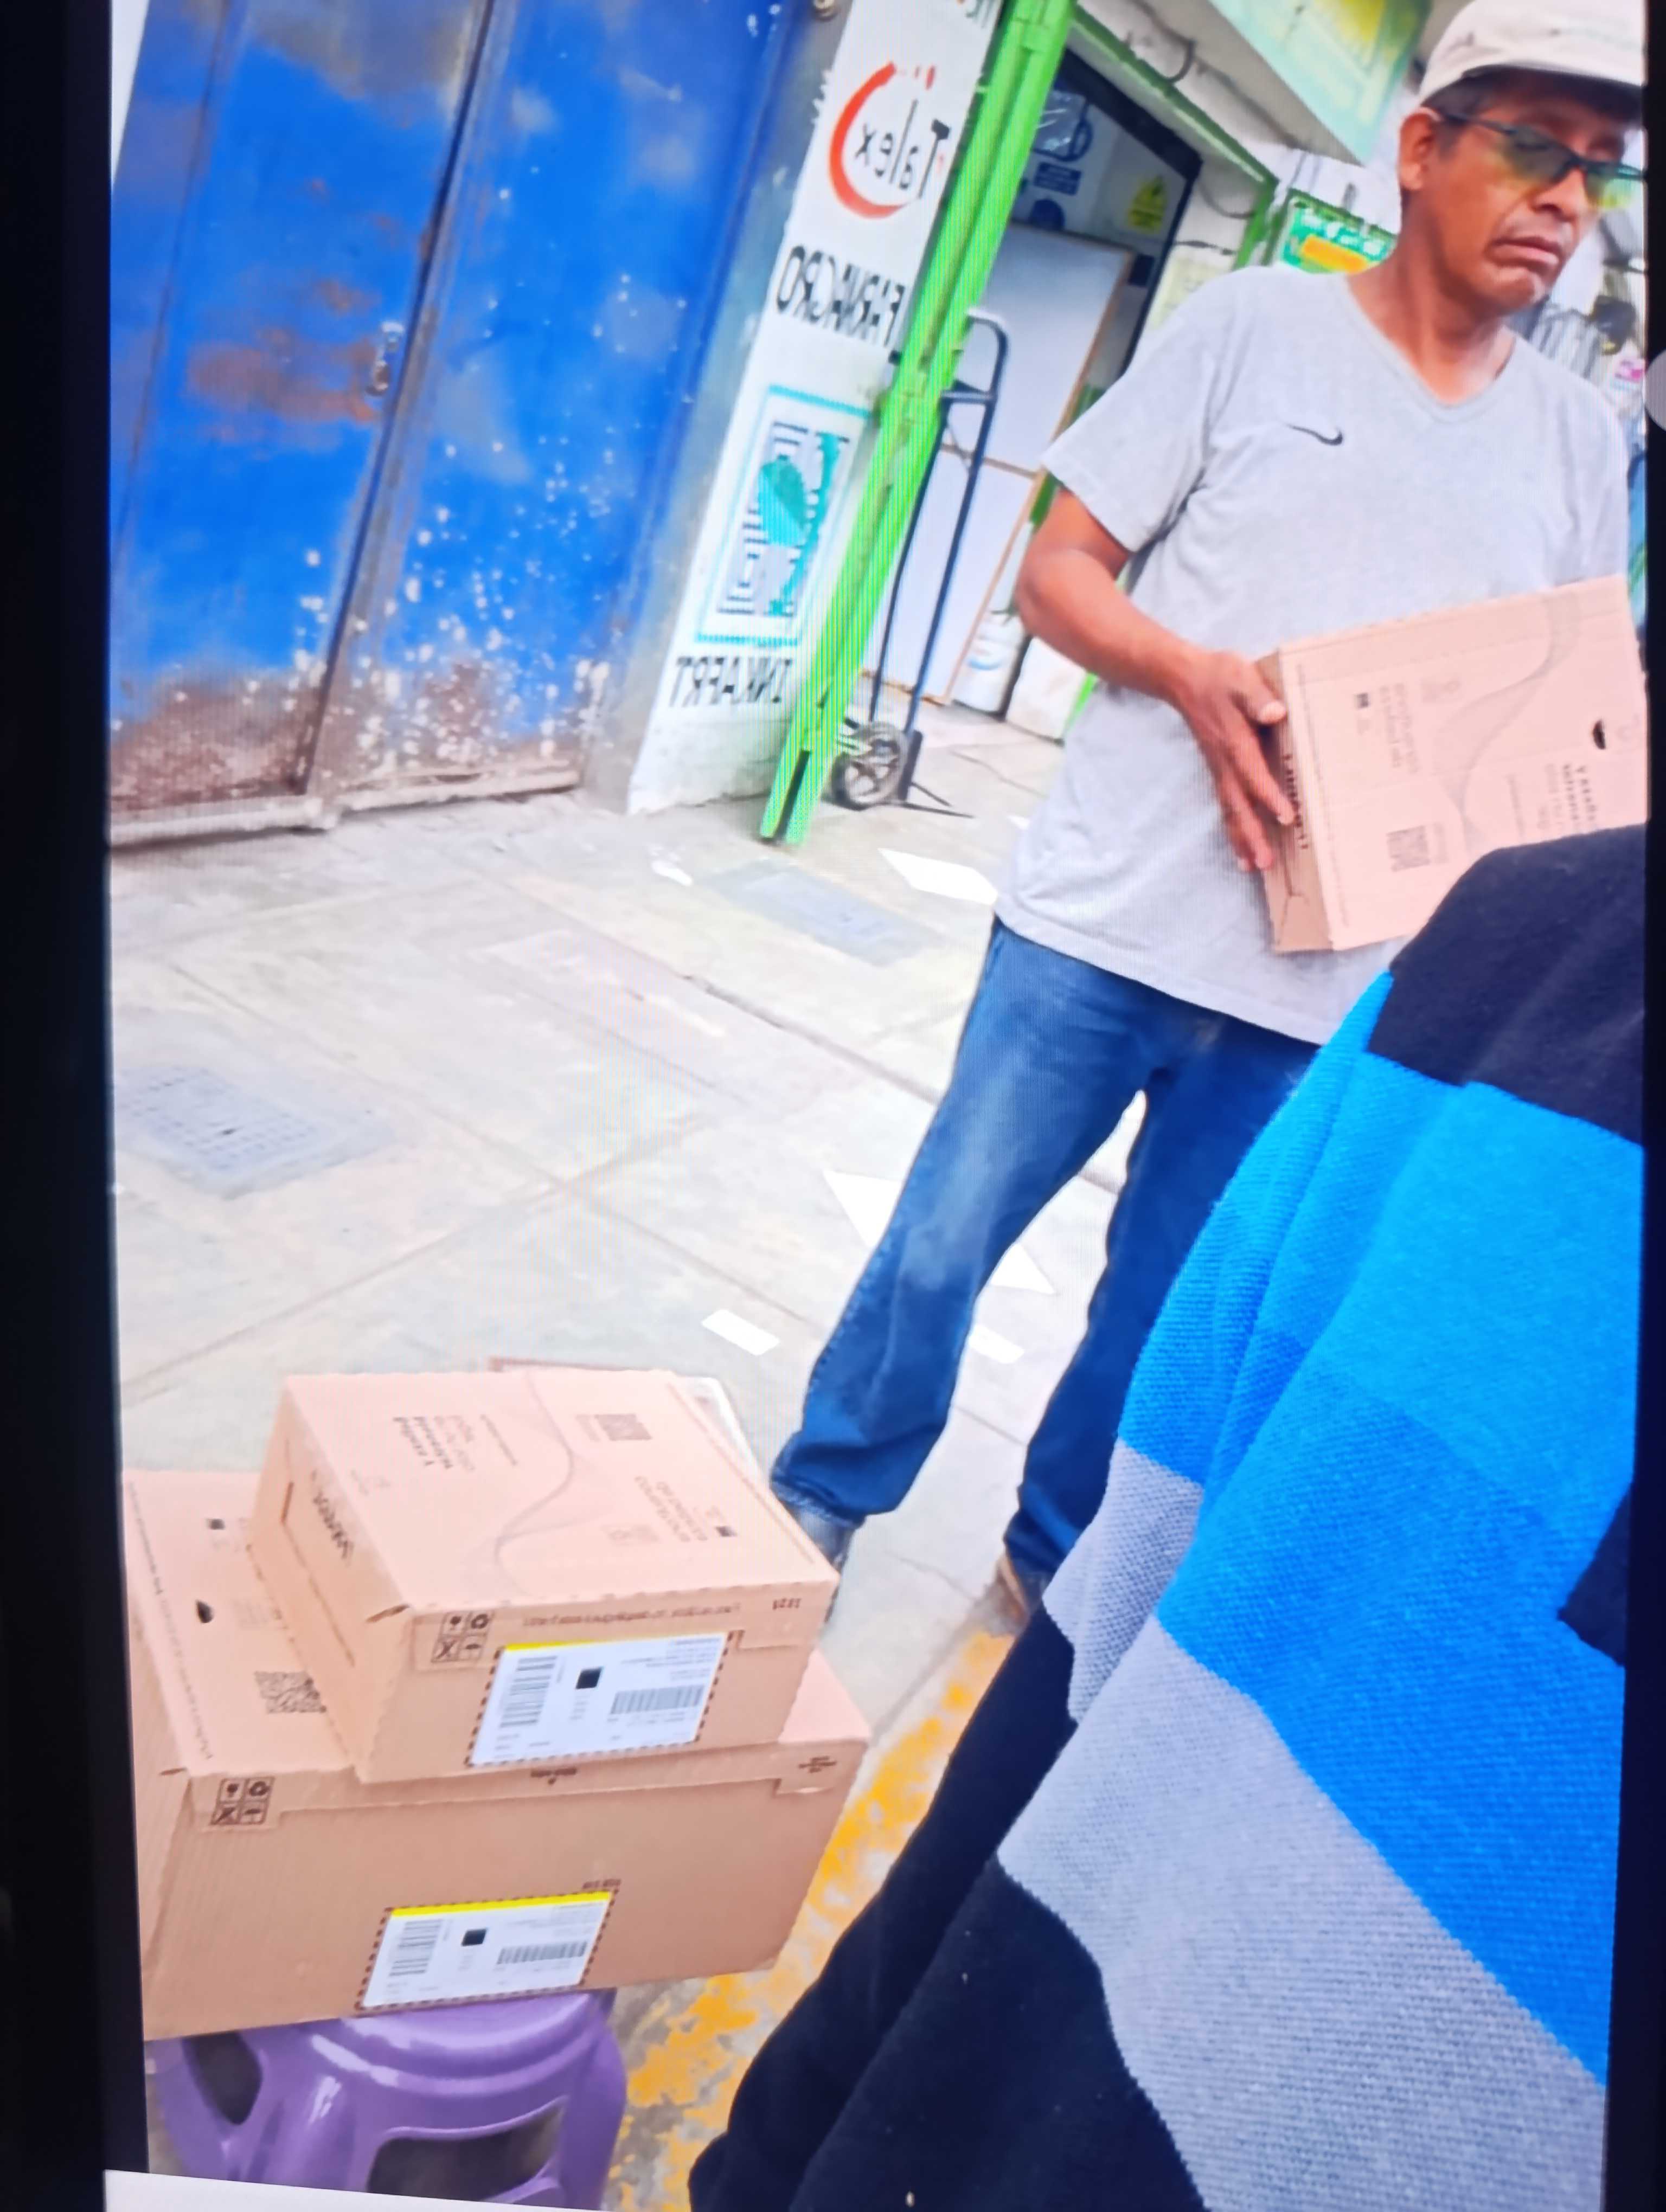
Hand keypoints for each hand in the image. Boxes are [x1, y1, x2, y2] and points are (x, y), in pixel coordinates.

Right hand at [1167, 647, 1293, 872]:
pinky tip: (1241, 847)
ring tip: (1254, 867)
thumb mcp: (1240, 677)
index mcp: (1234, 741)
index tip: (1287, 817)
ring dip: (1242, 839)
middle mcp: (1224, 762)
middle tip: (1266, 863)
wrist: (1183, 678)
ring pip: (1230, 810)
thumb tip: (1276, 712)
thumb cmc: (1217, 676)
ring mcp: (1219, 769)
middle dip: (1252, 834)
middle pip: (1238, 805)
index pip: (1253, 774)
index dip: (1270, 796)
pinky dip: (1233, 829)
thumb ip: (1258, 696)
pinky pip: (1225, 804)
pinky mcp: (1217, 770)